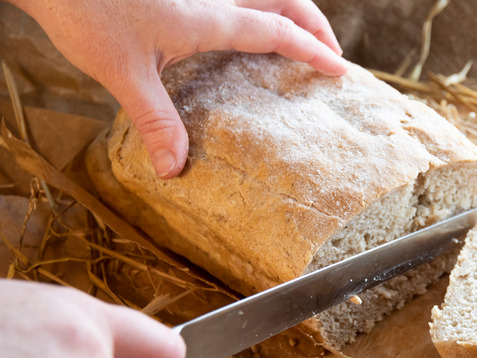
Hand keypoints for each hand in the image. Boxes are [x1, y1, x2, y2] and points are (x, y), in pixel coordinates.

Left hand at [10, 0, 347, 177]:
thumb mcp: (123, 73)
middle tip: (330, 54)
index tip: (339, 70)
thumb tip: (173, 170)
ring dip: (292, 10)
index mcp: (210, 17)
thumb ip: (156, 121)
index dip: (313, 51)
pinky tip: (249, 27)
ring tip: (301, 38)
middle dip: (315, 24)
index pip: (279, 32)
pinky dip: (262, 8)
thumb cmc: (85, 11)